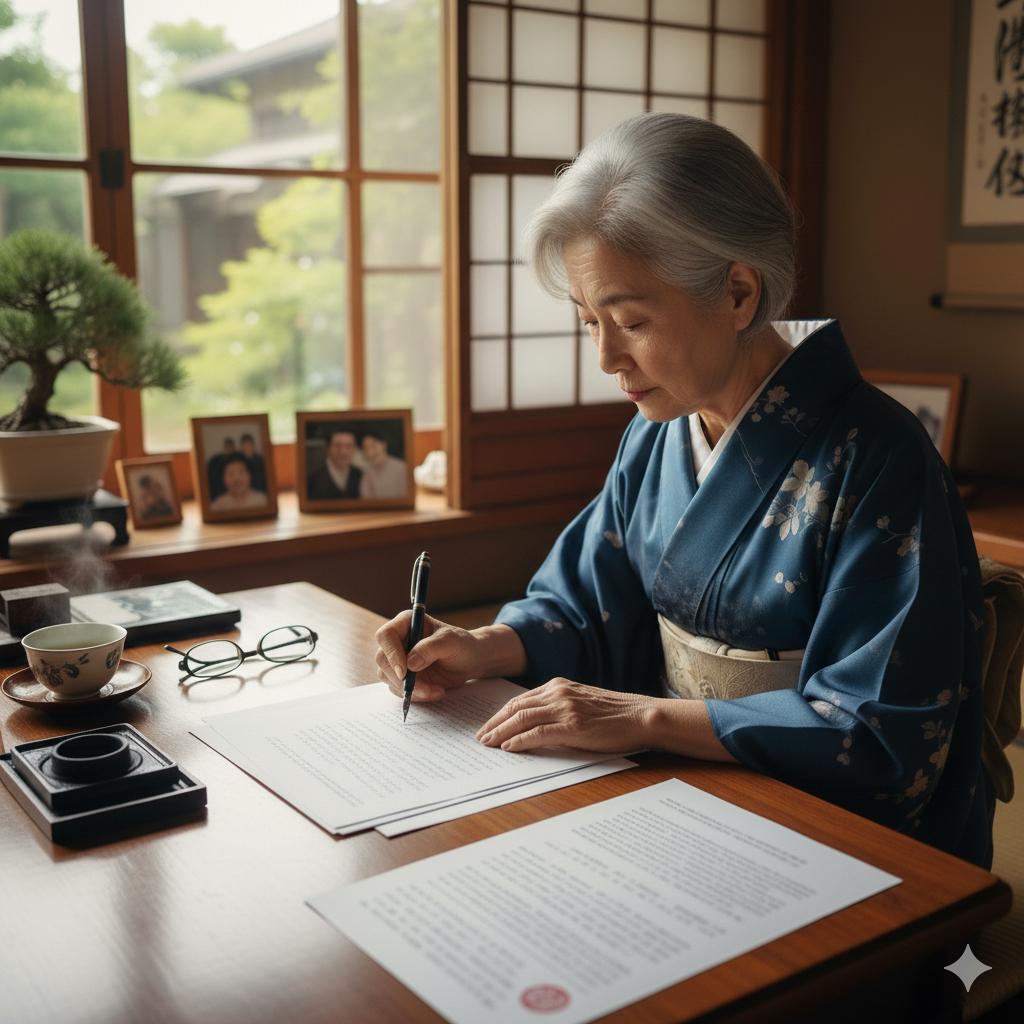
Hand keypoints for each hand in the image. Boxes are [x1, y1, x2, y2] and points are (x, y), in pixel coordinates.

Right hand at [374, 612, 526, 702]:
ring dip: (411, 689)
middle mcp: (398, 640)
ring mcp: (398, 660)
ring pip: (388, 677)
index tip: (404, 671)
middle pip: (382, 659)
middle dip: (401, 678)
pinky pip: (398, 690)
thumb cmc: (462, 644)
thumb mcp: (452, 642)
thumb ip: (431, 648)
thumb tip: (410, 663)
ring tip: (436, 690)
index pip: (386, 635)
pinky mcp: (403, 677)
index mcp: (406, 623)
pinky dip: (416, 695)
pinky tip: (436, 692)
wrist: (471, 660)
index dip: (391, 653)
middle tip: (425, 689)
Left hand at [474, 677, 653, 752]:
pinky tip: (509, 748)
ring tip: (487, 744)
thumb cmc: (613, 714)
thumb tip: (533, 723)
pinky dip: (520, 740)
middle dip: (494, 723)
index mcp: (558, 686)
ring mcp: (565, 708)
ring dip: (500, 732)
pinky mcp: (573, 726)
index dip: (500, 714)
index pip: (519, 700)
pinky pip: (538, 733)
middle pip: (515, 708)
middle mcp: (558, 693)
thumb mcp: (580, 702)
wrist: (640, 716)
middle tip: (480, 738)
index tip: (488, 726)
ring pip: (522, 719)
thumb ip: (558, 706)